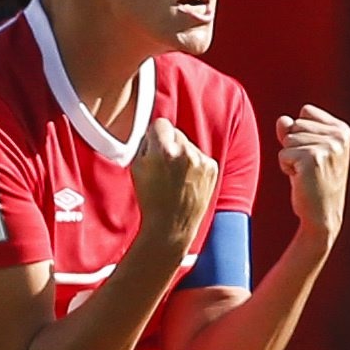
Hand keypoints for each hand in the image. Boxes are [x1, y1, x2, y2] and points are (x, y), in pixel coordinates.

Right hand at [132, 117, 219, 248]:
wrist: (172, 225)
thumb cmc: (151, 198)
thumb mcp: (137, 167)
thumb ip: (145, 144)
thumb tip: (153, 131)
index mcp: (163, 150)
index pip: (161, 123)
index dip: (155, 135)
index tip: (153, 146)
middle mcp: (185, 152)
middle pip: (176, 132)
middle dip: (169, 143)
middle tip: (163, 165)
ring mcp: (201, 160)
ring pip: (188, 144)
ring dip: (182, 154)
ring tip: (176, 177)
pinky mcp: (212, 167)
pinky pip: (200, 155)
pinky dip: (194, 164)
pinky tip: (187, 180)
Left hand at [276, 105, 349, 238]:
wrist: (322, 215)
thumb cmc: (314, 181)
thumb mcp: (306, 150)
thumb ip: (293, 130)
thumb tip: (283, 120)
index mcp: (343, 130)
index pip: (306, 111)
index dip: (301, 133)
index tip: (314, 154)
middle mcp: (339, 136)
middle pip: (295, 123)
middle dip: (294, 146)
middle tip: (310, 167)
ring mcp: (327, 147)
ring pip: (288, 138)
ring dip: (290, 158)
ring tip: (306, 174)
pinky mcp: (312, 159)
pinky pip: (283, 154)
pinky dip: (286, 168)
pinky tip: (301, 180)